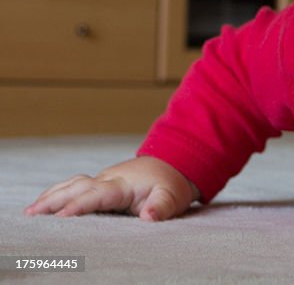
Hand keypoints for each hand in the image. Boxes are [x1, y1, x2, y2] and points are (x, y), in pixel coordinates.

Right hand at [23, 155, 199, 221]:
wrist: (174, 164)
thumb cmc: (172, 184)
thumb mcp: (173, 197)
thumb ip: (161, 207)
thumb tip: (148, 217)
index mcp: (124, 184)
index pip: (98, 195)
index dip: (81, 205)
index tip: (62, 216)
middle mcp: (109, 179)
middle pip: (77, 188)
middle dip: (54, 200)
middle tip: (32, 214)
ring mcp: (103, 180)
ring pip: (73, 184)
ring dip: (51, 196)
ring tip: (31, 211)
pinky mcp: (101, 183)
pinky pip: (75, 186)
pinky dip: (58, 193)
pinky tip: (45, 203)